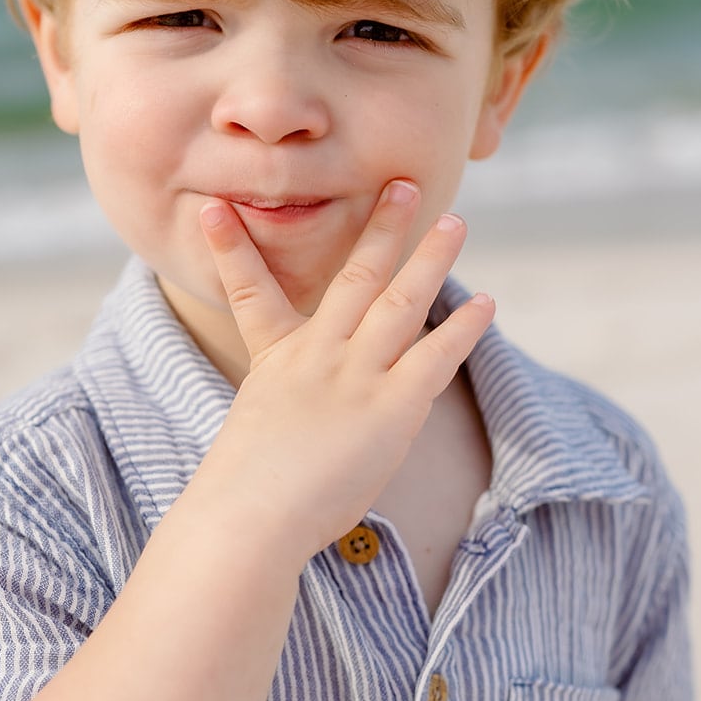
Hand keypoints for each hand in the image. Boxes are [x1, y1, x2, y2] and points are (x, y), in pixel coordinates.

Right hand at [197, 180, 493, 566]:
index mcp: (276, 359)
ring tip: (455, 221)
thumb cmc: (244, 493)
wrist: (251, 516)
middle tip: (403, 184)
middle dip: (380, 227)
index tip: (215, 206)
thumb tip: (288, 433)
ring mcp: (355, 376)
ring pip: (401, 300)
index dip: (232, 246)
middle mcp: (318, 354)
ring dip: (431, 257)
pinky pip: (435, 357)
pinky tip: (485, 304)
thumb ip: (279, 416)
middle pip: (355, 276)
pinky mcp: (389, 408)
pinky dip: (462, 329)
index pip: (249, 289)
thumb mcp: (252, 435)